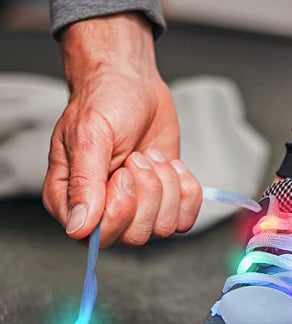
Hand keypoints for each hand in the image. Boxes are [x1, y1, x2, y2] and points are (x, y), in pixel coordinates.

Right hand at [43, 14, 201, 247]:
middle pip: (135, 236)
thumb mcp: (90, 136)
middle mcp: (104, 213)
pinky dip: (187, 190)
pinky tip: (172, 165)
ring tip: (151, 156)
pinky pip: (185, 220)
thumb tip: (79, 229)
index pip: (99, 237)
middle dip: (148, 192)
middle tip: (139, 158)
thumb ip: (84, 184)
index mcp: (71, 202)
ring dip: (167, 187)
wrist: (133, 84)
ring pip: (163, 228)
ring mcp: (137, 211)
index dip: (120, 209)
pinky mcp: (165, 204)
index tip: (123, 172)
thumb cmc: (103, 103)